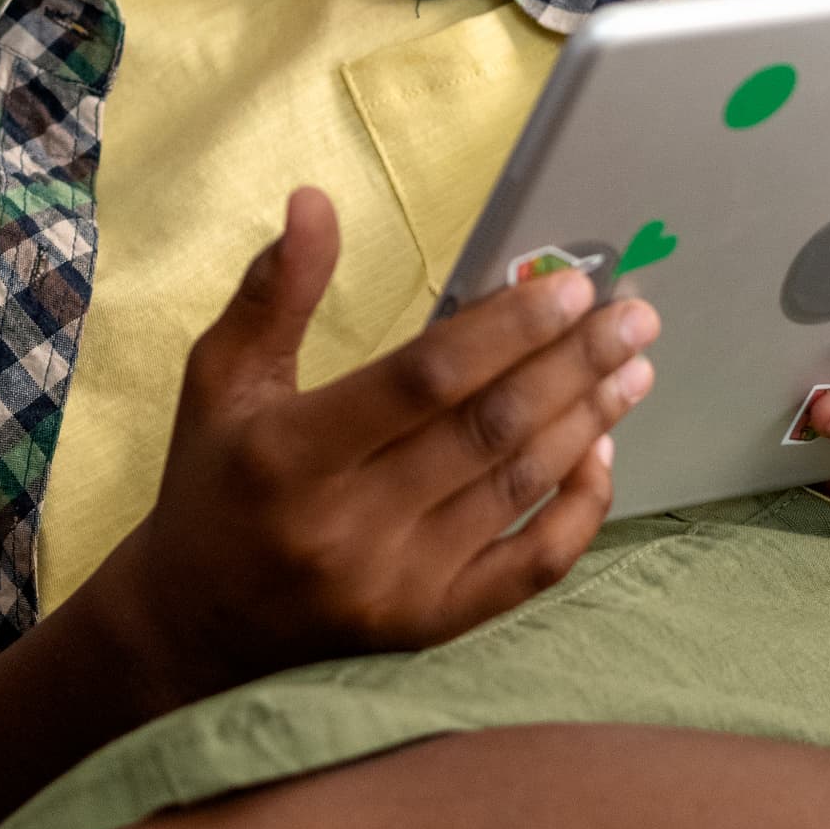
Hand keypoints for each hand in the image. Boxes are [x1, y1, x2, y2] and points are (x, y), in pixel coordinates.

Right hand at [93, 188, 656, 706]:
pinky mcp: (430, 625)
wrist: (196, 626)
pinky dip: (577, 508)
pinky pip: (530, 566)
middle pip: (487, 430)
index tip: (569, 289)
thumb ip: (275, 293)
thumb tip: (316, 201)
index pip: (421, 380)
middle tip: (632, 317)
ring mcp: (397, 583)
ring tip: (633, 367)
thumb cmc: (214, 485)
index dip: (504, 329)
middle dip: (572, 364)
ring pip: (517, 488)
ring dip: (587, 421)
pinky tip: (601, 453)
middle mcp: (348, 525)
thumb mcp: (220, 380)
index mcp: (292, 453)